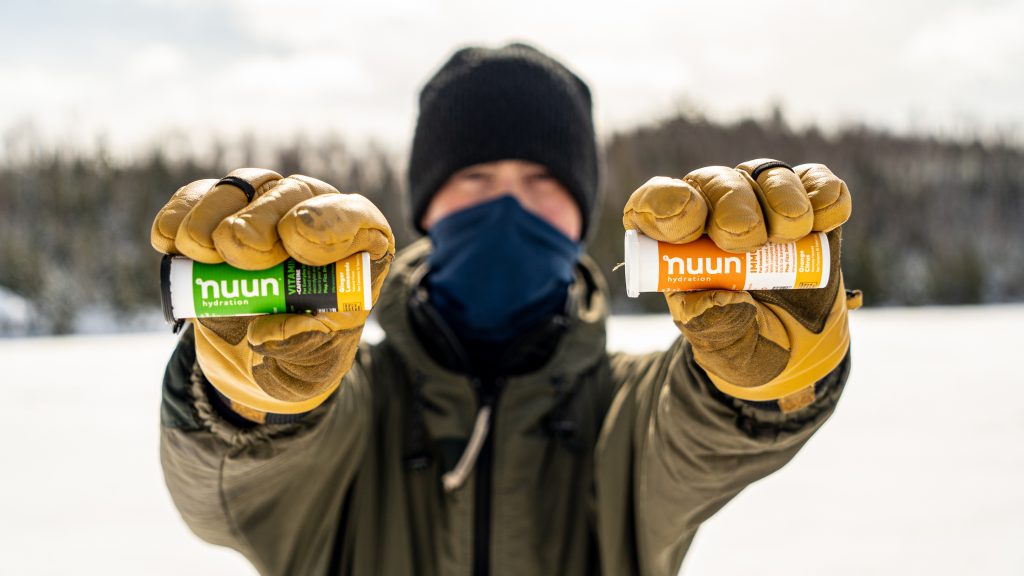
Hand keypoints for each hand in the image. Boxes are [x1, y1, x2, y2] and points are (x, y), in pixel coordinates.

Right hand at [151, 168, 393, 418]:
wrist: (258, 355)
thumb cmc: (303, 351)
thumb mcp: (314, 362)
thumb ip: (303, 345)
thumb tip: (267, 333)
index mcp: (357, 248)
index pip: (355, 217)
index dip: (328, 222)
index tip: (295, 240)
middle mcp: (314, 215)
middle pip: (294, 193)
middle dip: (261, 220)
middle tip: (237, 252)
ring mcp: (267, 206)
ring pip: (246, 186)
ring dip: (215, 214)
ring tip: (199, 253)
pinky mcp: (221, 211)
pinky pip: (200, 196)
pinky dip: (181, 215)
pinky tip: (167, 242)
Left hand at [623, 159, 858, 411]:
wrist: (798, 355)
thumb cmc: (743, 343)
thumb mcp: (721, 346)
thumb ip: (711, 324)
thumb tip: (716, 297)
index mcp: (675, 243)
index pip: (655, 204)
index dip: (666, 206)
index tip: (690, 228)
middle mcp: (714, 211)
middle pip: (714, 183)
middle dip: (732, 205)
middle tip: (748, 241)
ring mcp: (762, 202)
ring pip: (763, 176)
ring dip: (780, 199)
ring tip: (790, 236)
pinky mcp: (810, 204)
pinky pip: (815, 182)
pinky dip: (823, 196)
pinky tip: (825, 222)